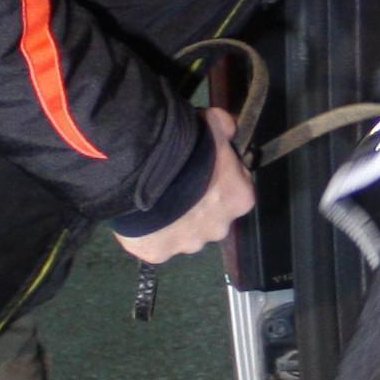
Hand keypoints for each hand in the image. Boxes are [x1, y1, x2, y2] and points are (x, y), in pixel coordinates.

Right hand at [114, 107, 254, 263]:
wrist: (143, 172)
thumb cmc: (186, 149)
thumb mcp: (211, 125)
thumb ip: (225, 126)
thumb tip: (228, 127)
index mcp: (240, 198)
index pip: (235, 189)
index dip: (217, 177)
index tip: (200, 168)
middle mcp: (219, 228)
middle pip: (211, 217)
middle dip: (197, 205)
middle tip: (176, 184)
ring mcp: (188, 245)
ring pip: (184, 234)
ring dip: (174, 222)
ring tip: (154, 200)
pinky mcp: (158, 254)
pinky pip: (156, 244)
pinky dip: (149, 233)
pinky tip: (139, 216)